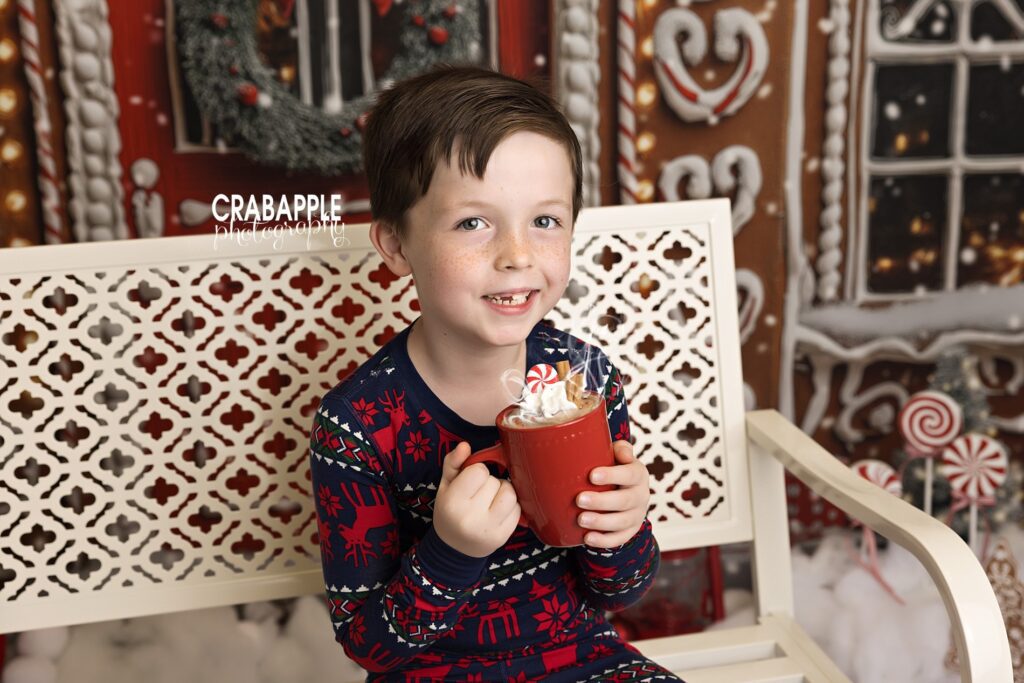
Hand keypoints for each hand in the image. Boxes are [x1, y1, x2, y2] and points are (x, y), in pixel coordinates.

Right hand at [433, 443, 520, 557]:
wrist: (454, 548)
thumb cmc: (450, 511)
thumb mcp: (445, 486)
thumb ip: (453, 463)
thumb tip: (465, 445)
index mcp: (452, 502)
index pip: (479, 471)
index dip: (477, 472)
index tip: (471, 482)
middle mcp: (470, 518)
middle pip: (495, 481)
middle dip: (489, 483)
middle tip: (479, 494)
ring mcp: (488, 529)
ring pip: (510, 493)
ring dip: (504, 492)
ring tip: (491, 500)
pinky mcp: (502, 537)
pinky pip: (517, 509)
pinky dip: (511, 506)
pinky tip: (498, 511)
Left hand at [576, 440, 649, 547]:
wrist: (623, 489)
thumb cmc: (613, 467)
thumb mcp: (617, 455)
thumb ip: (619, 449)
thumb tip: (621, 451)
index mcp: (638, 474)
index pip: (630, 474)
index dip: (613, 475)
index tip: (591, 475)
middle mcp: (641, 495)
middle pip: (625, 501)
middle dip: (602, 501)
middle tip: (579, 499)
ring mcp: (636, 515)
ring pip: (622, 522)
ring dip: (601, 522)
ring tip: (580, 519)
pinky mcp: (629, 531)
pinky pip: (619, 539)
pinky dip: (604, 541)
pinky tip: (587, 538)